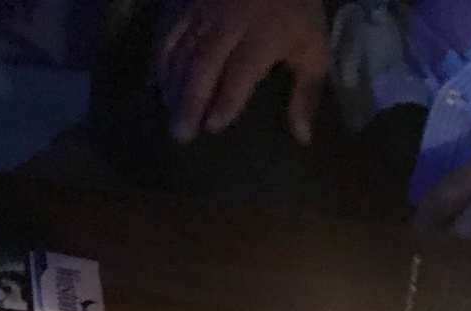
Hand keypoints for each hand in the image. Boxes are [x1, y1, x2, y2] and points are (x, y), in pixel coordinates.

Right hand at [156, 0, 328, 145]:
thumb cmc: (296, 8)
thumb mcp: (314, 49)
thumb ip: (307, 93)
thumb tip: (303, 138)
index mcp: (262, 35)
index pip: (240, 72)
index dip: (226, 99)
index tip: (213, 126)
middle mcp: (227, 22)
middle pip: (203, 64)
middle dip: (190, 100)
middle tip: (181, 133)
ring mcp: (202, 8)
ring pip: (179, 47)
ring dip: (172, 83)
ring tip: (169, 112)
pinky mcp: (185, 0)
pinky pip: (166, 29)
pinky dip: (159, 56)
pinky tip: (156, 80)